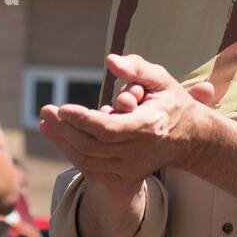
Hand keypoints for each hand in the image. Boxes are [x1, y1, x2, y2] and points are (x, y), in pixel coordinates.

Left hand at [39, 52, 215, 183]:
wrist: (191, 138)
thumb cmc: (171, 102)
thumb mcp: (161, 79)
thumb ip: (137, 68)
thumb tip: (110, 60)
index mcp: (149, 126)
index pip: (109, 129)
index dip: (83, 120)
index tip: (62, 108)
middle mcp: (139, 152)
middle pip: (92, 146)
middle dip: (65, 129)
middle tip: (46, 109)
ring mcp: (132, 168)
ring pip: (88, 160)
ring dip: (63, 141)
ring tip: (46, 121)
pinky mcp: (125, 176)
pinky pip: (91, 168)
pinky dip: (72, 152)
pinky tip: (59, 136)